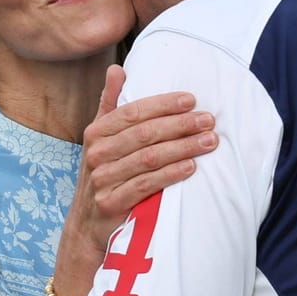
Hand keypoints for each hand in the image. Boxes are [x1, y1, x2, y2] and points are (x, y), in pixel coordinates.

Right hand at [52, 65, 215, 295]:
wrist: (87, 226)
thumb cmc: (104, 175)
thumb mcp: (102, 139)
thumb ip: (110, 104)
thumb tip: (117, 69)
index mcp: (96, 132)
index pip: (133, 112)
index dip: (163, 104)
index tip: (192, 99)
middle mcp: (96, 153)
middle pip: (144, 134)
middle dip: (180, 125)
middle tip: (209, 120)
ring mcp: (101, 179)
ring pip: (148, 158)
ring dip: (182, 148)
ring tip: (209, 142)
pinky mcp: (110, 203)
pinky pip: (145, 185)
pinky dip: (170, 174)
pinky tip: (191, 167)